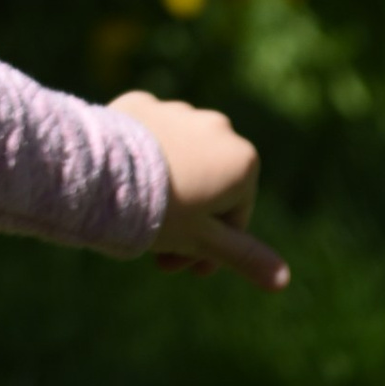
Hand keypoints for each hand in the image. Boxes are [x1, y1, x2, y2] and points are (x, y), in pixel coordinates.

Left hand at [111, 88, 289, 289]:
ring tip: (136, 217)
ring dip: (167, 191)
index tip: (179, 267)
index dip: (208, 250)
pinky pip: (150, 139)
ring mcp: (179, 111)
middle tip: (158, 257)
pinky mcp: (141, 104)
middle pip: (208, 187)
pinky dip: (143, 161)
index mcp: (242, 159)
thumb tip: (284, 280)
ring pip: (179, 161)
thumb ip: (245, 257)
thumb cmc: (158, 211)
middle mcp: (217, 127)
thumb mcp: (203, 241)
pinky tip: (124, 182)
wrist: (100, 174)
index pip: (234, 218)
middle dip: (188, 223)